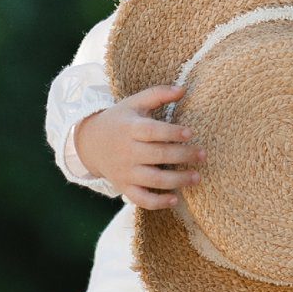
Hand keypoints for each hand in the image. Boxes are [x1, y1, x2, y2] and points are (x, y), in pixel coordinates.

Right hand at [75, 86, 205, 207]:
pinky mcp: (124, 187)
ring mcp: (125, 172)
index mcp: (130, 129)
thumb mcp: (134, 103)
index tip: (190, 133)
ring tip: (197, 177)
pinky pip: (141, 199)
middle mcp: (127, 152)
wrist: (89, 143)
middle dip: (183, 156)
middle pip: (157, 155)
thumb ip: (158, 94)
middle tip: (202, 155)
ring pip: (153, 180)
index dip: (171, 132)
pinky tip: (175, 199)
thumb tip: (183, 89)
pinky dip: (158, 202)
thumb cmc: (120, 120)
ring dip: (177, 181)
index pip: (152, 131)